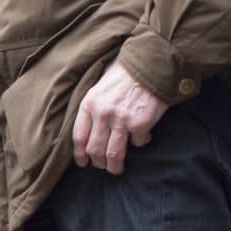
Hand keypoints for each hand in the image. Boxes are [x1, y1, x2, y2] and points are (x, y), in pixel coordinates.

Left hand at [72, 60, 168, 174]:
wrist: (151, 61)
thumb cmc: (126, 72)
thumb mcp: (100, 85)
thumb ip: (94, 106)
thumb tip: (90, 131)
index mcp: (89, 103)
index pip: (79, 137)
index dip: (79, 154)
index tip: (83, 162)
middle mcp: (103, 113)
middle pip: (95, 149)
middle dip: (98, 162)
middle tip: (103, 166)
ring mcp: (121, 119)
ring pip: (113, 154)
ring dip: (114, 166)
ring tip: (116, 169)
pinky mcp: (140, 123)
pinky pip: (138, 143)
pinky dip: (141, 142)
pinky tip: (143, 137)